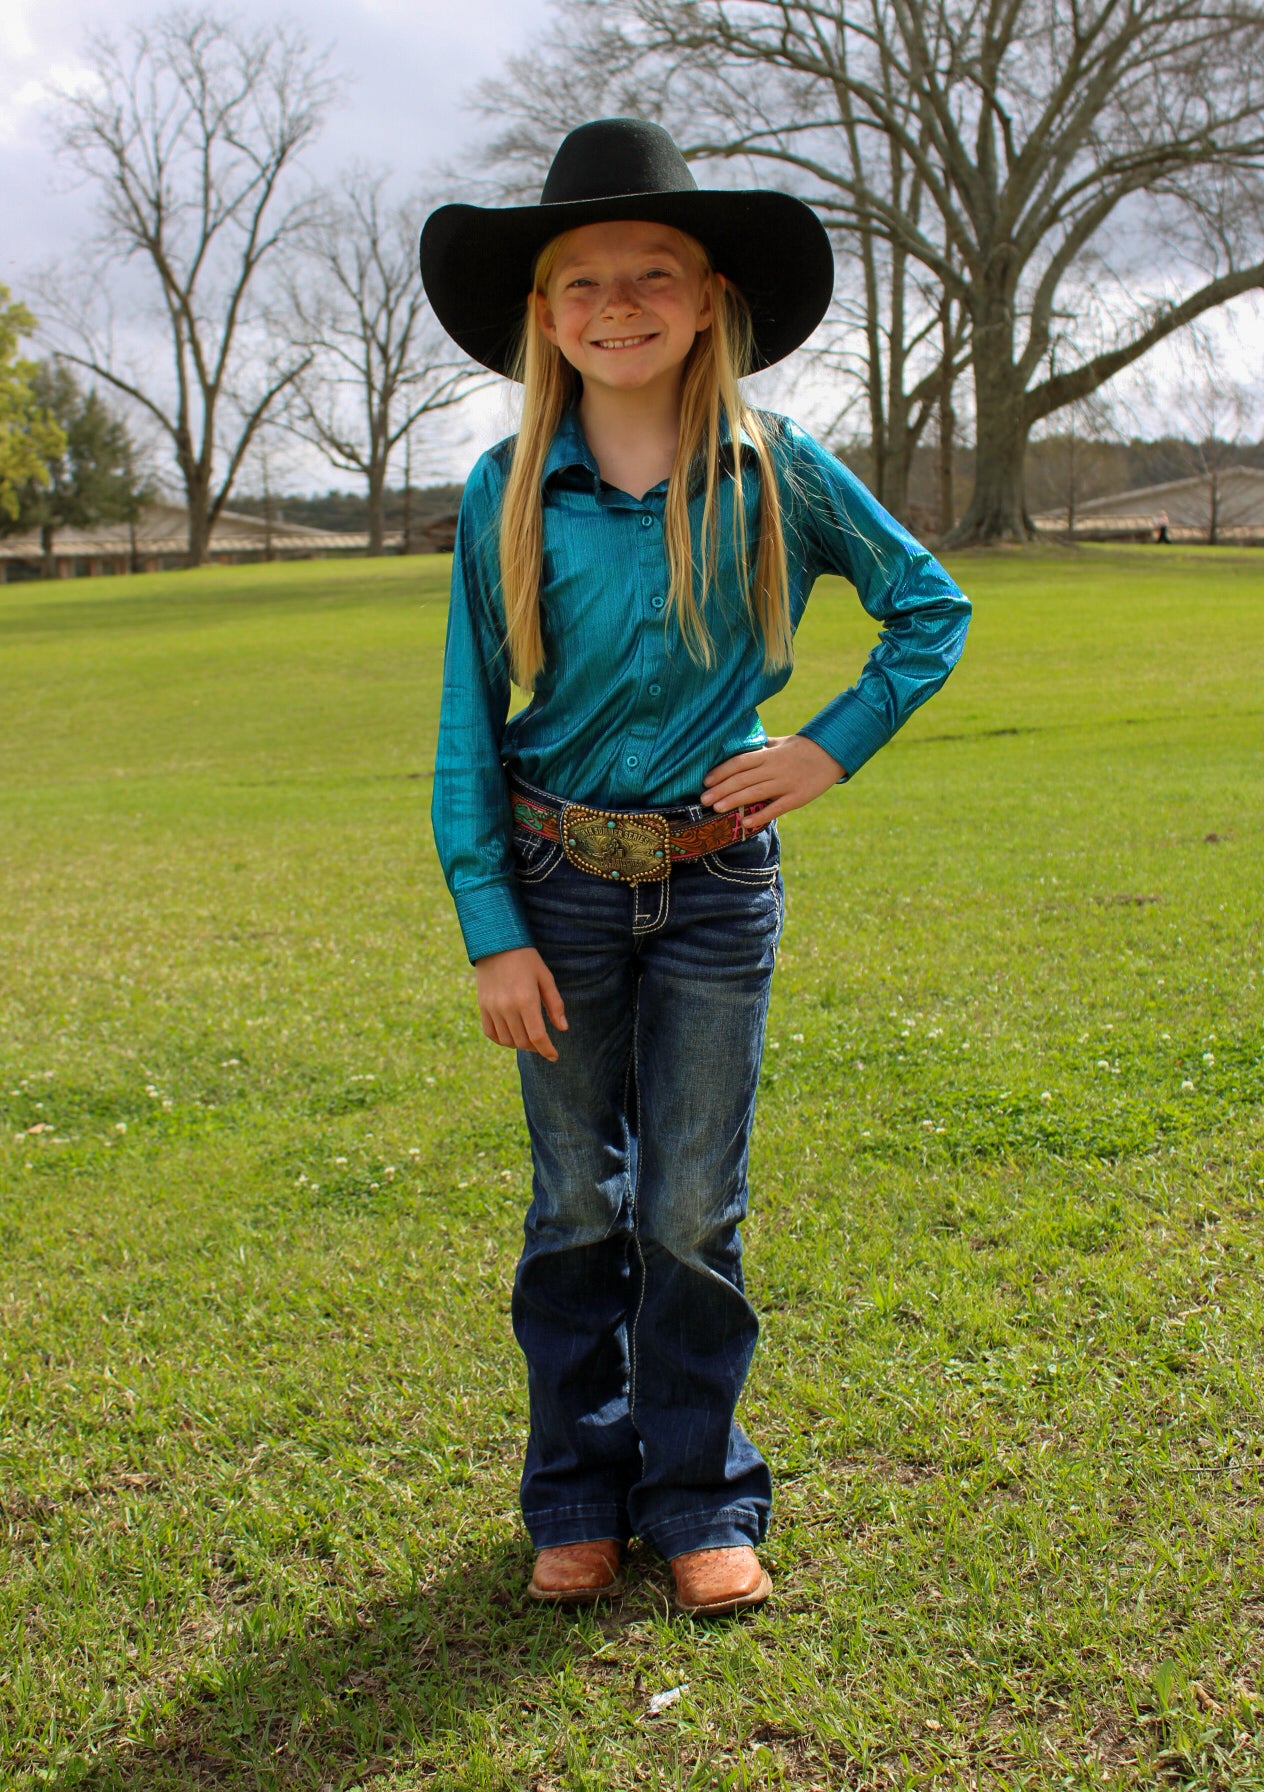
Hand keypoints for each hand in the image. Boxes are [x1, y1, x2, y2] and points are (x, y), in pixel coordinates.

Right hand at [475, 946, 567, 1061]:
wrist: (496, 944)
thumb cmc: (526, 959)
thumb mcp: (546, 978)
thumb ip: (555, 1004)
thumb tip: (563, 1028)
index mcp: (526, 1000)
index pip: (538, 1036)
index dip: (547, 1050)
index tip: (554, 1056)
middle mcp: (507, 1007)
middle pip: (522, 1041)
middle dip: (535, 1047)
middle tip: (542, 1044)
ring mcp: (492, 1008)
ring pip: (507, 1040)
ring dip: (519, 1044)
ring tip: (528, 1039)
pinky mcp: (482, 1006)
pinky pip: (490, 1033)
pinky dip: (502, 1040)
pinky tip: (511, 1035)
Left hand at [700, 734, 843, 824]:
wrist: (831, 754)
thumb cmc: (801, 748)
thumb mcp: (779, 743)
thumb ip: (759, 748)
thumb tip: (738, 748)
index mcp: (768, 754)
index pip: (739, 762)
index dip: (721, 771)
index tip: (705, 781)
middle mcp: (774, 768)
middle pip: (743, 779)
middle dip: (721, 789)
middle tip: (703, 800)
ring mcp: (786, 783)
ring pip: (755, 793)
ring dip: (734, 801)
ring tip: (716, 809)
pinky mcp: (797, 797)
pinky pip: (776, 808)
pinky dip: (760, 815)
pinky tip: (745, 823)